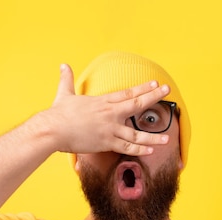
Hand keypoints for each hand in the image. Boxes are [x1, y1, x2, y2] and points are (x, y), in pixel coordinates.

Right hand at [47, 63, 170, 155]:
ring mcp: (110, 129)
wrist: (53, 129)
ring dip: (153, 136)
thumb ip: (67, 79)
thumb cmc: (58, 113)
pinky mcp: (106, 143)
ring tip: (167, 137)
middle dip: (154, 97)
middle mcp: (110, 113)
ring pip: (136, 133)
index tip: (155, 83)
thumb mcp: (64, 93)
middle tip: (167, 91)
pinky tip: (150, 151)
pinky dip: (139, 150)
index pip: (128, 93)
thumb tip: (63, 65)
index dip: (143, 88)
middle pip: (137, 104)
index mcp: (103, 101)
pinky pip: (127, 148)